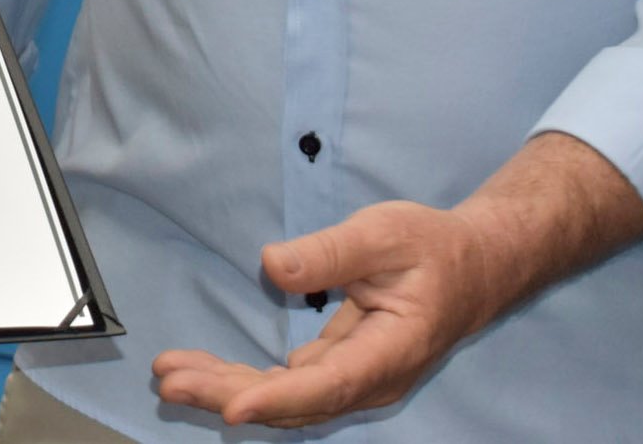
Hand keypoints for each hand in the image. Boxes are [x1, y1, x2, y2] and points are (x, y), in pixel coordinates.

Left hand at [150, 133, 642, 428]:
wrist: (473, 266)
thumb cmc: (434, 248)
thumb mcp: (385, 233)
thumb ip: (331, 251)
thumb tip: (274, 265)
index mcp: (391, 352)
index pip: (328, 386)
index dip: (276, 398)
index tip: (230, 408)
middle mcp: (371, 380)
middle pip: (293, 402)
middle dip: (227, 394)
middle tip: (169, 380)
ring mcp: (354, 380)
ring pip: (284, 399)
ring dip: (226, 388)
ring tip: (169, 373)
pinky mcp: (338, 370)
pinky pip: (285, 385)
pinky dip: (242, 379)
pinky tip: (202, 370)